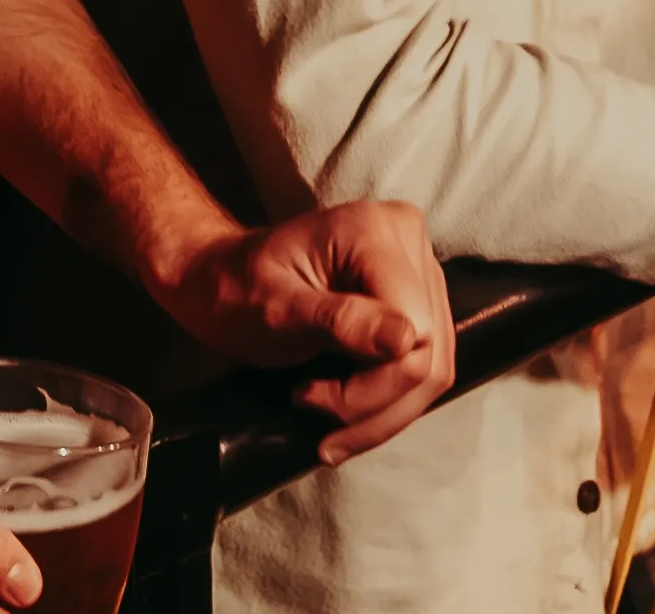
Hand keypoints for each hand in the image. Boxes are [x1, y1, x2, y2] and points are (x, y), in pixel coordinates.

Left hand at [153, 199, 454, 465]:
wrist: (222, 280)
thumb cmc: (236, 289)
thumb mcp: (275, 308)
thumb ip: (340, 319)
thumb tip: (405, 340)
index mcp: (375, 230)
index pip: (413, 330)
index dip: (376, 384)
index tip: (314, 400)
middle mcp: (407, 239)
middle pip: (428, 352)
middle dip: (376, 407)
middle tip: (319, 421)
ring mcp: (417, 268)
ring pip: (432, 366)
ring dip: (382, 413)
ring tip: (328, 424)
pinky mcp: (415, 299)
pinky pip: (422, 364)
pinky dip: (386, 403)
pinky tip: (346, 415)